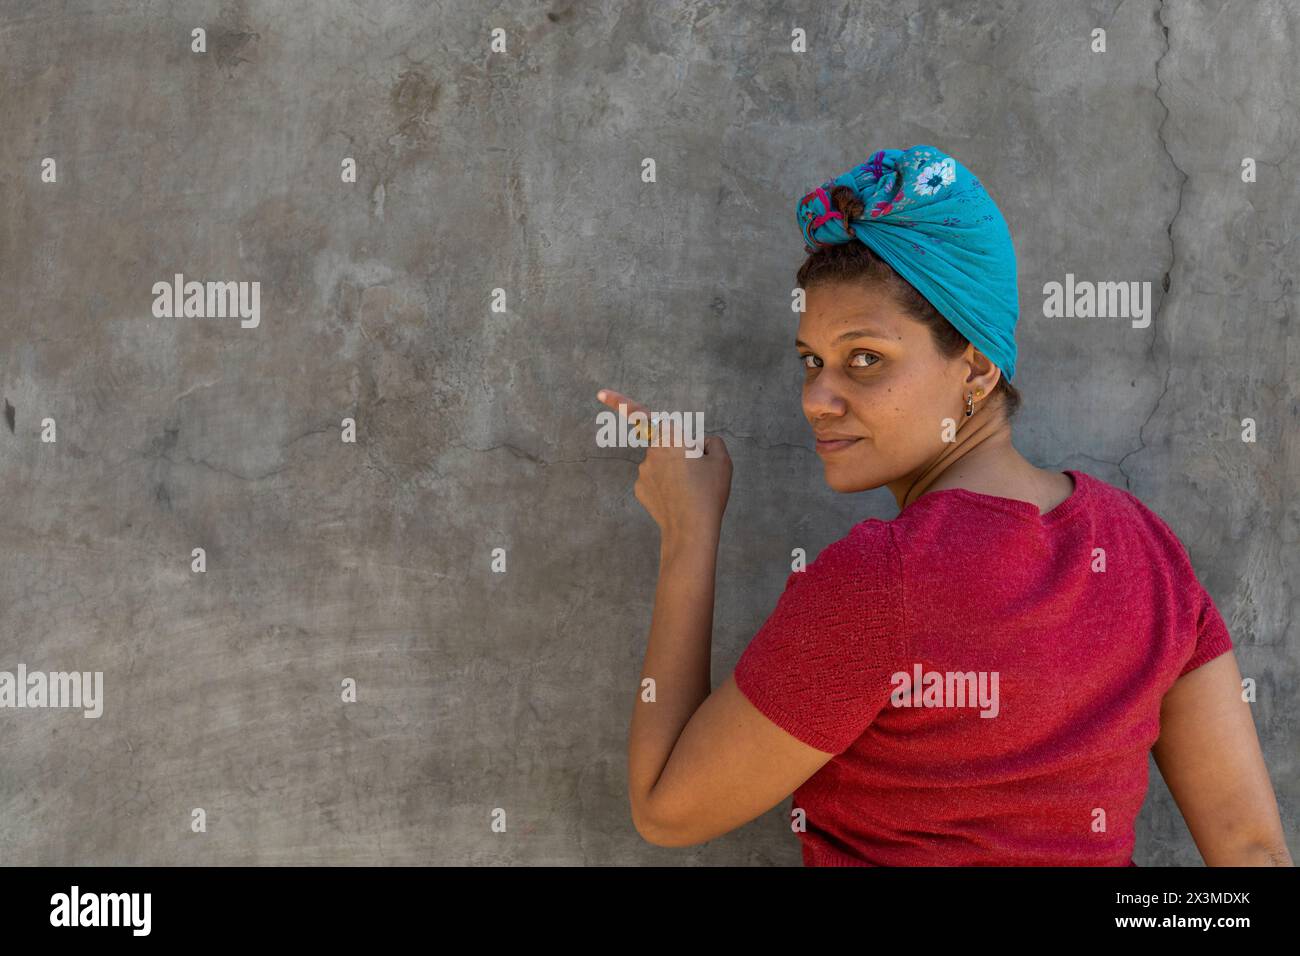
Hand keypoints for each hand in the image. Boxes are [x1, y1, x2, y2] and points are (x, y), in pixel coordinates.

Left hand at [596, 388, 731, 546]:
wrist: (692, 531)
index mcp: (669, 437)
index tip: (600, 393)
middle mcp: (651, 452)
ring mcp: (643, 472)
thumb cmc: (708, 492)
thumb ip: (711, 443)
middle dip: (681, 451)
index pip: (640, 414)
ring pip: (663, 463)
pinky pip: (657, 480)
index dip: (619, 402)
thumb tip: (700, 446)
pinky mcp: (641, 490)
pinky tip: (679, 498)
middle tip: (700, 472)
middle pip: (667, 443)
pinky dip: (668, 486)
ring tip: (693, 489)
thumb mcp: (722, 461)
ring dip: (676, 470)